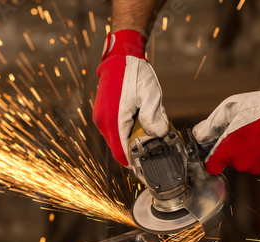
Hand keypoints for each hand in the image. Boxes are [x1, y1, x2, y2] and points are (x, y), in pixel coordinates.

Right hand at [93, 30, 168, 166]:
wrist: (118, 58)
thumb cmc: (134, 73)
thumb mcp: (151, 93)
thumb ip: (155, 116)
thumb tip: (159, 134)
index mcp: (113, 121)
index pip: (120, 154)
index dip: (133, 163)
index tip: (146, 165)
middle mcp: (102, 123)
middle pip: (118, 148)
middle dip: (135, 149)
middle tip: (154, 143)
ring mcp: (100, 119)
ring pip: (116, 140)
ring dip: (130, 139)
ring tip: (146, 127)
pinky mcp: (101, 115)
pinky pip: (114, 130)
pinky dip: (125, 131)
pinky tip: (137, 119)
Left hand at [193, 92, 259, 174]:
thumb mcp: (229, 110)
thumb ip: (212, 124)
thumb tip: (200, 132)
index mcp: (226, 151)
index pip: (211, 166)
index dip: (211, 158)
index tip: (212, 151)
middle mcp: (240, 163)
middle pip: (230, 159)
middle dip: (232, 147)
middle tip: (240, 131)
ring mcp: (257, 166)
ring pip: (247, 159)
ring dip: (248, 149)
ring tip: (256, 132)